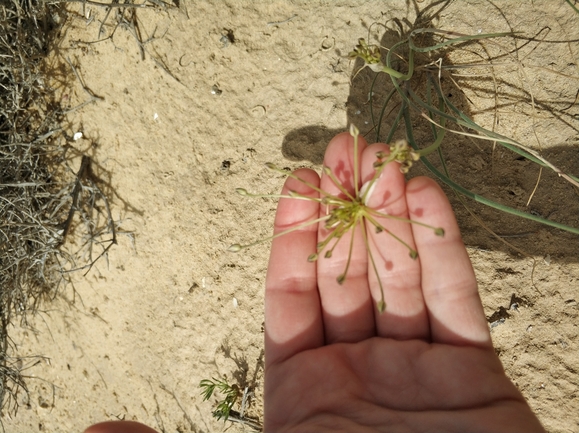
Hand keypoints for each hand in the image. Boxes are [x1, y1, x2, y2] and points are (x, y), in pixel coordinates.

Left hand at [264, 132, 544, 431]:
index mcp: (302, 388)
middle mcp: (358, 365)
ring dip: (391, 211)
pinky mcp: (473, 369)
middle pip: (348, 268)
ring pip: (401, 270)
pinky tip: (424, 193)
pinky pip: (455, 295)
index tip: (299, 182)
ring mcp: (417, 362)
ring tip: (381, 158)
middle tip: (344, 149)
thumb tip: (106, 432)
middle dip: (345, 206)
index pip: (291, 291)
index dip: (294, 234)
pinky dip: (442, 244)